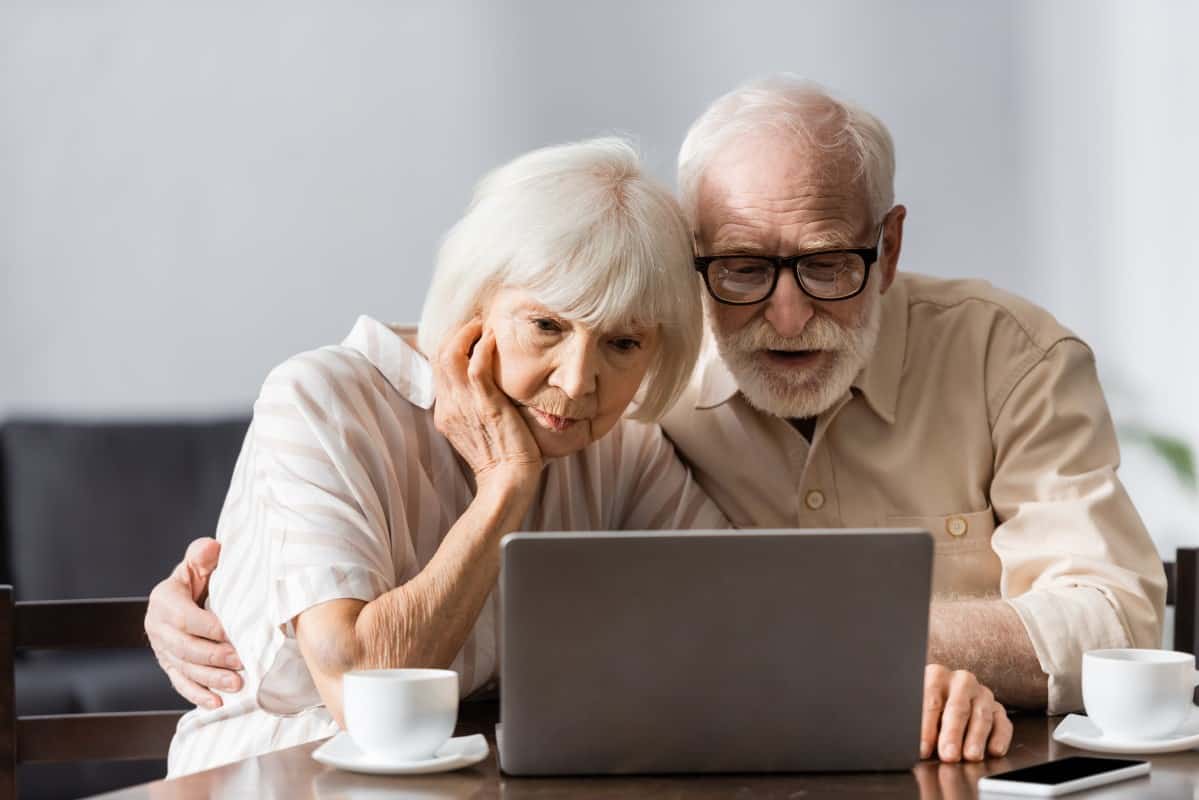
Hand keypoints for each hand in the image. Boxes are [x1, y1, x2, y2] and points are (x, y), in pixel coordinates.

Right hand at [145, 537, 242, 708]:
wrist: (182, 595)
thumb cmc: (196, 577)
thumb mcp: (197, 563)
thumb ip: (202, 555)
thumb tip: (211, 547)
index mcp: (164, 600)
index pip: (187, 618)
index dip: (211, 628)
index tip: (235, 633)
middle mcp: (158, 627)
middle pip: (186, 648)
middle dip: (215, 657)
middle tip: (242, 663)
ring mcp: (162, 649)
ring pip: (185, 669)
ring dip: (211, 680)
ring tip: (237, 685)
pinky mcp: (168, 665)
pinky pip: (180, 683)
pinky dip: (198, 695)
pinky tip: (216, 704)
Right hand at [432, 318, 541, 489]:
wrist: (507, 482)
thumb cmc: (503, 460)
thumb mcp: (479, 430)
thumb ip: (476, 409)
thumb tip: (489, 390)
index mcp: (445, 413)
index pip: (437, 369)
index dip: (449, 346)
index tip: (467, 335)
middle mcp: (449, 406)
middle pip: (438, 357)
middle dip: (455, 334)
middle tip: (475, 324)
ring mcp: (464, 405)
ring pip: (450, 356)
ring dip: (466, 334)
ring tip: (482, 325)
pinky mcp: (486, 405)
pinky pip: (476, 366)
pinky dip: (483, 346)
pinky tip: (494, 337)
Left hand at [920, 664, 1011, 761]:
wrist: (943, 697)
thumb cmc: (925, 705)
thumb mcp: (914, 708)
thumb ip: (915, 720)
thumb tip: (916, 744)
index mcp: (936, 675)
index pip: (931, 701)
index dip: (926, 728)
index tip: (923, 749)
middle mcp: (962, 681)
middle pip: (958, 708)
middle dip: (953, 733)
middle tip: (949, 755)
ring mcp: (982, 694)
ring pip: (981, 715)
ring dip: (976, 737)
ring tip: (971, 756)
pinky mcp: (998, 709)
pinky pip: (1002, 723)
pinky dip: (1000, 737)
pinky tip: (994, 750)